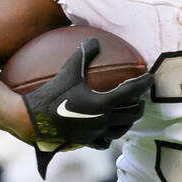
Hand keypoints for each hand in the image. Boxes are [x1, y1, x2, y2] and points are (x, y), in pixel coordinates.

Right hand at [23, 38, 152, 150]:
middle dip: (140, 105)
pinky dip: (110, 136)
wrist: (30, 120)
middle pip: (133, 114)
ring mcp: (96, 133)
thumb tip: (94, 39)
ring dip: (128, 121)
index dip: (144, 83)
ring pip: (122, 130)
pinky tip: (108, 131)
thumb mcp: (68, 71)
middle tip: (140, 97)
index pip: (132, 92)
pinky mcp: (86, 142)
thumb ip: (83, 55)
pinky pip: (105, 142)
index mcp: (103, 103)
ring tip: (128, 113)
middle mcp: (104, 120)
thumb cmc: (50, 94)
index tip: (150, 77)